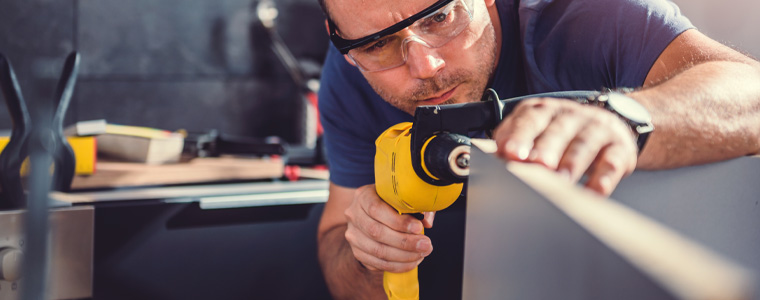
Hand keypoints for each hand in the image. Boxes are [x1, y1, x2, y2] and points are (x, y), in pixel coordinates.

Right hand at [343, 184, 434, 271]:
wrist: (372, 212)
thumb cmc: (392, 202)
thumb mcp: (403, 197)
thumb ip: (416, 205)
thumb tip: (426, 222)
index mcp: (363, 196)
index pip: (376, 209)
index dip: (398, 221)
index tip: (419, 228)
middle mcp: (353, 215)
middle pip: (376, 232)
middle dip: (405, 242)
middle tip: (426, 244)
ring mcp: (353, 235)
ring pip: (377, 251)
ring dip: (403, 256)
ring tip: (422, 253)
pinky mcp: (357, 252)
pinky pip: (377, 263)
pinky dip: (397, 265)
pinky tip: (413, 261)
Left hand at [492, 97, 637, 195]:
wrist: (610, 125)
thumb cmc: (561, 134)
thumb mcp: (536, 129)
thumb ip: (512, 139)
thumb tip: (489, 159)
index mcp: (545, 111)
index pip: (529, 120)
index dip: (519, 135)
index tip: (508, 153)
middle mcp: (571, 116)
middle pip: (557, 132)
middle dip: (544, 148)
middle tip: (535, 165)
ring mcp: (597, 130)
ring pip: (584, 145)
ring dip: (571, 163)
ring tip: (560, 180)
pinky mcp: (620, 149)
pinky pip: (612, 163)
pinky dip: (603, 178)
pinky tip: (595, 191)